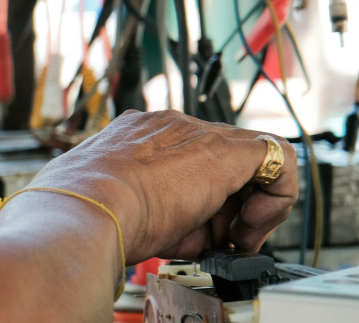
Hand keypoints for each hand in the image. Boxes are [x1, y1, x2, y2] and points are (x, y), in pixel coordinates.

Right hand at [30, 110, 297, 262]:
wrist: (89, 207)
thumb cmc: (94, 215)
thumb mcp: (128, 209)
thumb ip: (168, 213)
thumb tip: (197, 236)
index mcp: (135, 137)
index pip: (189, 161)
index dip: (203, 201)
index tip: (199, 232)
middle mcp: (167, 126)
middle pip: (221, 161)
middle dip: (227, 207)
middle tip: (221, 241)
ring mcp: (195, 132)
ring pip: (249, 160)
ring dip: (247, 205)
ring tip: (231, 239)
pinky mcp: (226, 149)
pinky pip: (278, 157)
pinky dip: (275, 196)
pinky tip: (251, 223)